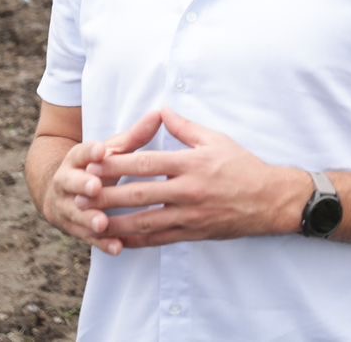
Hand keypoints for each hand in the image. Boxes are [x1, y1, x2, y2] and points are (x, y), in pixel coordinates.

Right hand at [42, 110, 163, 255]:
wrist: (60, 192)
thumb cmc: (97, 166)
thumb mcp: (111, 150)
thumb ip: (134, 136)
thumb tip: (160, 113)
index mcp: (77, 159)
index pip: (81, 152)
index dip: (90, 152)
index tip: (101, 151)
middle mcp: (66, 182)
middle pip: (72, 183)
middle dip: (83, 185)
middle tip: (95, 187)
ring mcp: (67, 206)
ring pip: (76, 213)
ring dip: (89, 218)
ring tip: (102, 222)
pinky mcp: (74, 228)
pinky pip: (87, 237)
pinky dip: (102, 243)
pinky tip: (117, 247)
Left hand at [88, 108, 311, 248]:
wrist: (270, 200)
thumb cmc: (243, 166)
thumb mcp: (217, 139)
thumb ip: (185, 127)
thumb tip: (162, 110)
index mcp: (192, 164)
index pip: (147, 163)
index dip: (117, 163)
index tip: (94, 161)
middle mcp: (188, 190)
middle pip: (138, 194)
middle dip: (107, 194)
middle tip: (80, 194)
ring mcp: (189, 215)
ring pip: (144, 221)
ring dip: (115, 222)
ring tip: (90, 221)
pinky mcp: (193, 233)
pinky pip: (159, 239)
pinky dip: (137, 241)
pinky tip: (118, 240)